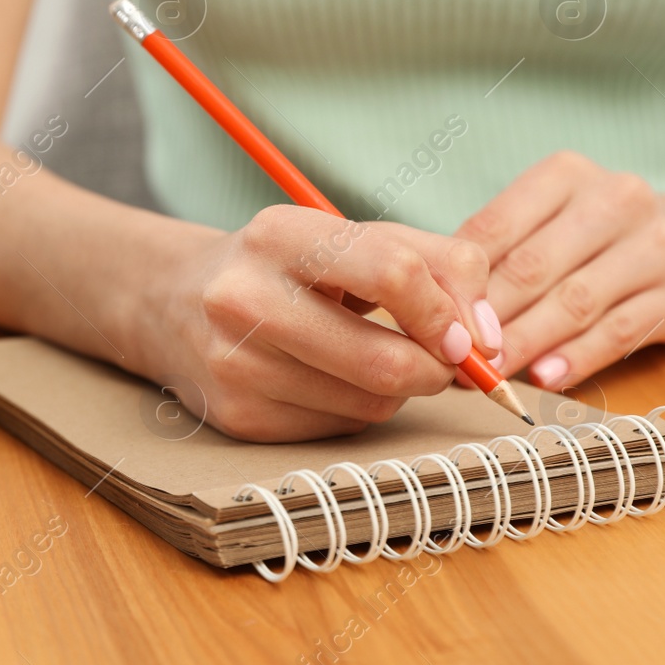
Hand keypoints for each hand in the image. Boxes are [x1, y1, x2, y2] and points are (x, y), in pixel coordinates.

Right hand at [153, 205, 501, 441]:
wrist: (175, 303)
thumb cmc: (289, 268)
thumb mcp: (352, 238)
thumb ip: (437, 264)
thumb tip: (488, 341)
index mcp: (278, 235)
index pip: (393, 273)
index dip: (448, 312)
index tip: (467, 334)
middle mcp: (243, 298)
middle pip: (386, 361)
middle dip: (435, 369)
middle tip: (442, 361)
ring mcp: (234, 364)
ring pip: (370, 404)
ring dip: (397, 390)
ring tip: (371, 359)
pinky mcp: (237, 417)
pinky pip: (340, 429)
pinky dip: (356, 410)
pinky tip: (329, 381)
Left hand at [453, 151, 664, 389]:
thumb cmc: (592, 234)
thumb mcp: (547, 219)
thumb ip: (496, 250)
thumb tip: (433, 302)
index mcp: (566, 174)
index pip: (495, 227)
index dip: (459, 279)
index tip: (428, 317)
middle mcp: (616, 199)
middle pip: (532, 267)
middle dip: (485, 318)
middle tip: (450, 355)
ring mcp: (656, 246)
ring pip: (574, 302)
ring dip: (524, 344)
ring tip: (488, 373)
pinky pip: (619, 332)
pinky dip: (576, 358)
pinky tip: (543, 377)